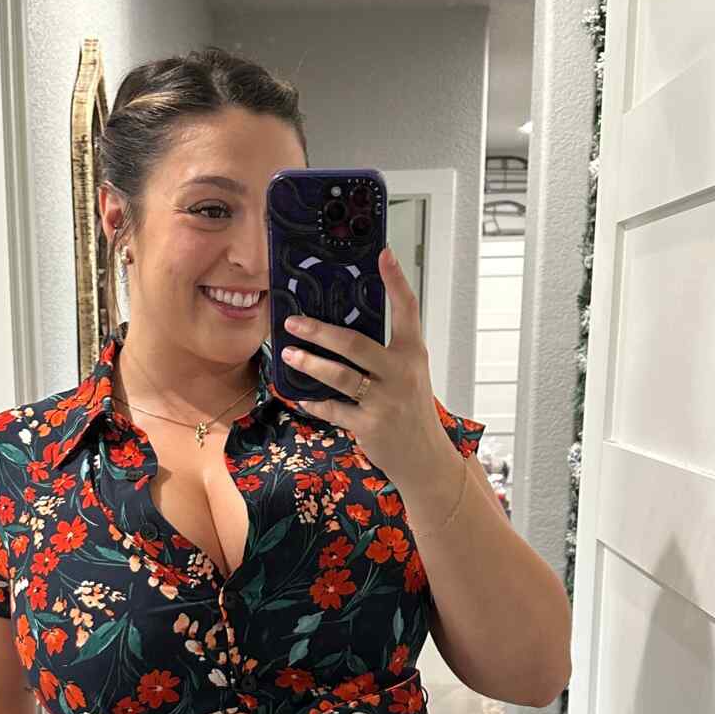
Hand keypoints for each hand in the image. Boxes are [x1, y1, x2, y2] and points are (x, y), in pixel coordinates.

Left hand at [280, 246, 448, 486]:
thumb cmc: (412, 411)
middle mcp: (400, 373)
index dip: (396, 281)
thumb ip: (384, 354)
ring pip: (339, 376)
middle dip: (319, 331)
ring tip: (289, 354)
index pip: (407, 310)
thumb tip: (340, 333)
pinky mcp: (369, 425)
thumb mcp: (409, 375)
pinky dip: (316, 403)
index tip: (384, 255)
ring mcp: (384, 400)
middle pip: (354, 343)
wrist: (424, 458)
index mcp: (412, 354)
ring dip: (310, 364)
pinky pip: (334, 409)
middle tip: (294, 321)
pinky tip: (302, 397)